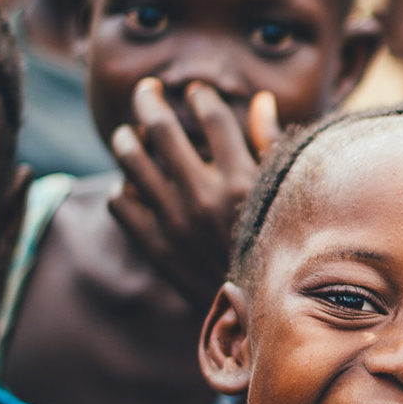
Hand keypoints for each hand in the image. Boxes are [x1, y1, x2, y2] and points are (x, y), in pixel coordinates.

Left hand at [107, 77, 281, 307]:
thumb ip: (271, 146)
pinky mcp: (155, 247)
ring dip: (126, 138)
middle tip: (146, 91)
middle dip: (149, 100)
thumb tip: (262, 101)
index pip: (212, 116)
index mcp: (242, 180)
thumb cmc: (276, 246)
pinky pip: (120, 203)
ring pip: (132, 161)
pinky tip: (131, 186)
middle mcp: (204, 196)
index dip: (200, 96)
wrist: (257, 313)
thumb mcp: (282, 197)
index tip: (196, 94)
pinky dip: (122, 189)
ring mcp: (175, 222)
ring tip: (129, 134)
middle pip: (163, 128)